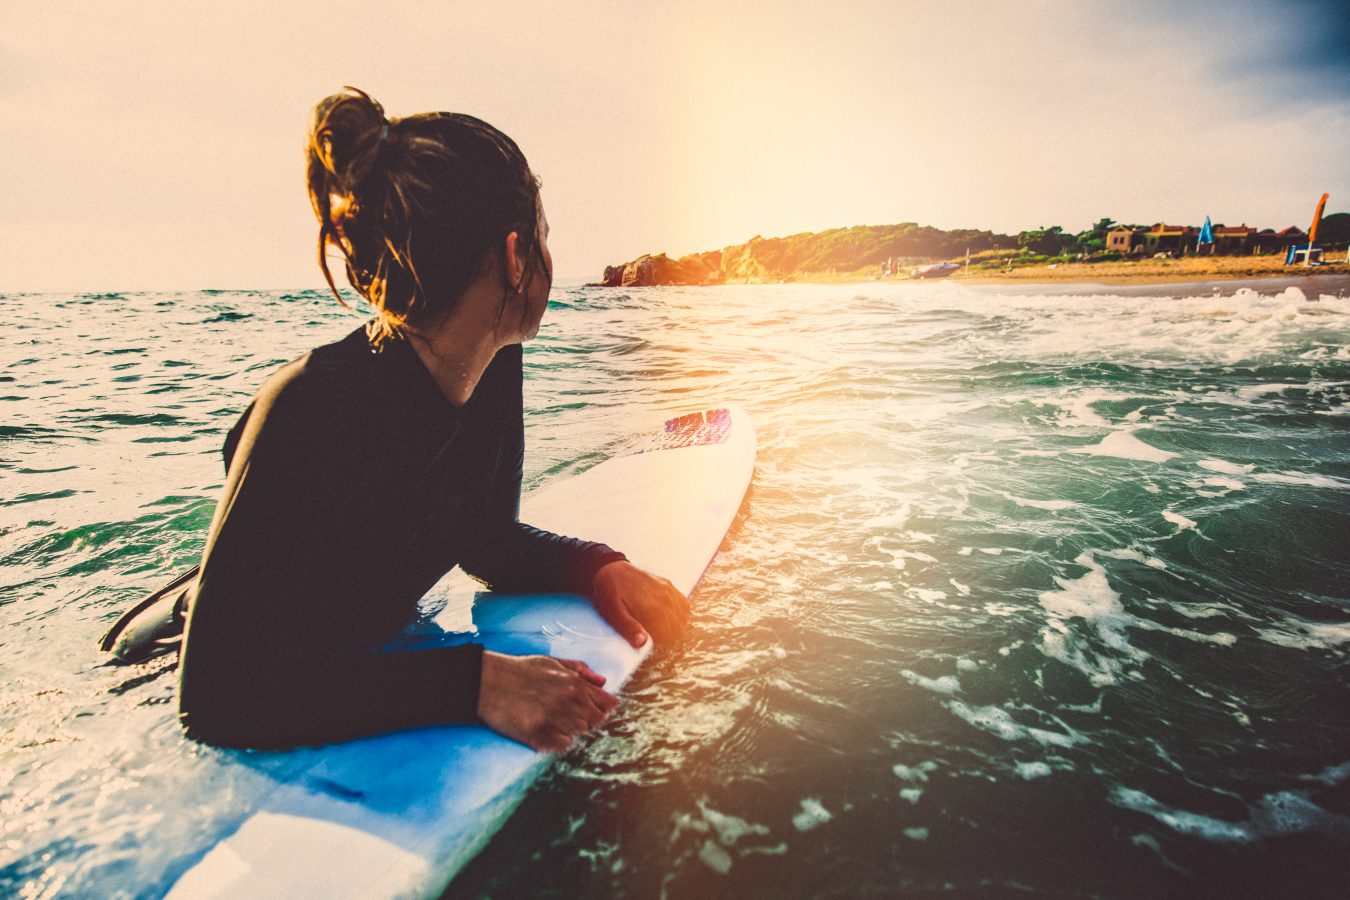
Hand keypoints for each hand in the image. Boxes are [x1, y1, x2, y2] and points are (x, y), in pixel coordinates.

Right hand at [476, 651, 617, 752]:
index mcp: (574, 683)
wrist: (487, 682)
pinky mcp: (538, 736)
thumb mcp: (552, 662)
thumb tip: (603, 682)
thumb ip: (580, 670)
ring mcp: (554, 719)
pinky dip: (557, 741)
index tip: (592, 710)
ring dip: (571, 730)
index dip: (602, 708)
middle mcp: (568, 701)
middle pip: (596, 722)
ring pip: (580, 734)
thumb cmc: (520, 671)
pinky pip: (562, 746)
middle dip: (586, 720)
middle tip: (566, 715)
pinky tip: (544, 729)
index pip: (607, 704)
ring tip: (552, 720)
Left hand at [590, 560, 689, 648]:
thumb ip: (629, 627)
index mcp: (652, 607)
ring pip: (682, 616)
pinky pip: (683, 603)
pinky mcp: (667, 585)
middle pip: (677, 626)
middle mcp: (664, 598)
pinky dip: (680, 613)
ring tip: (662, 630)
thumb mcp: (614, 613)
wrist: (610, 569)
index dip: (663, 643)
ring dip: (676, 626)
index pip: (669, 634)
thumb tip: (642, 643)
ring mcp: (667, 590)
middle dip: (669, 636)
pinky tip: (670, 617)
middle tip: (657, 639)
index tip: (654, 645)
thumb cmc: (610, 593)